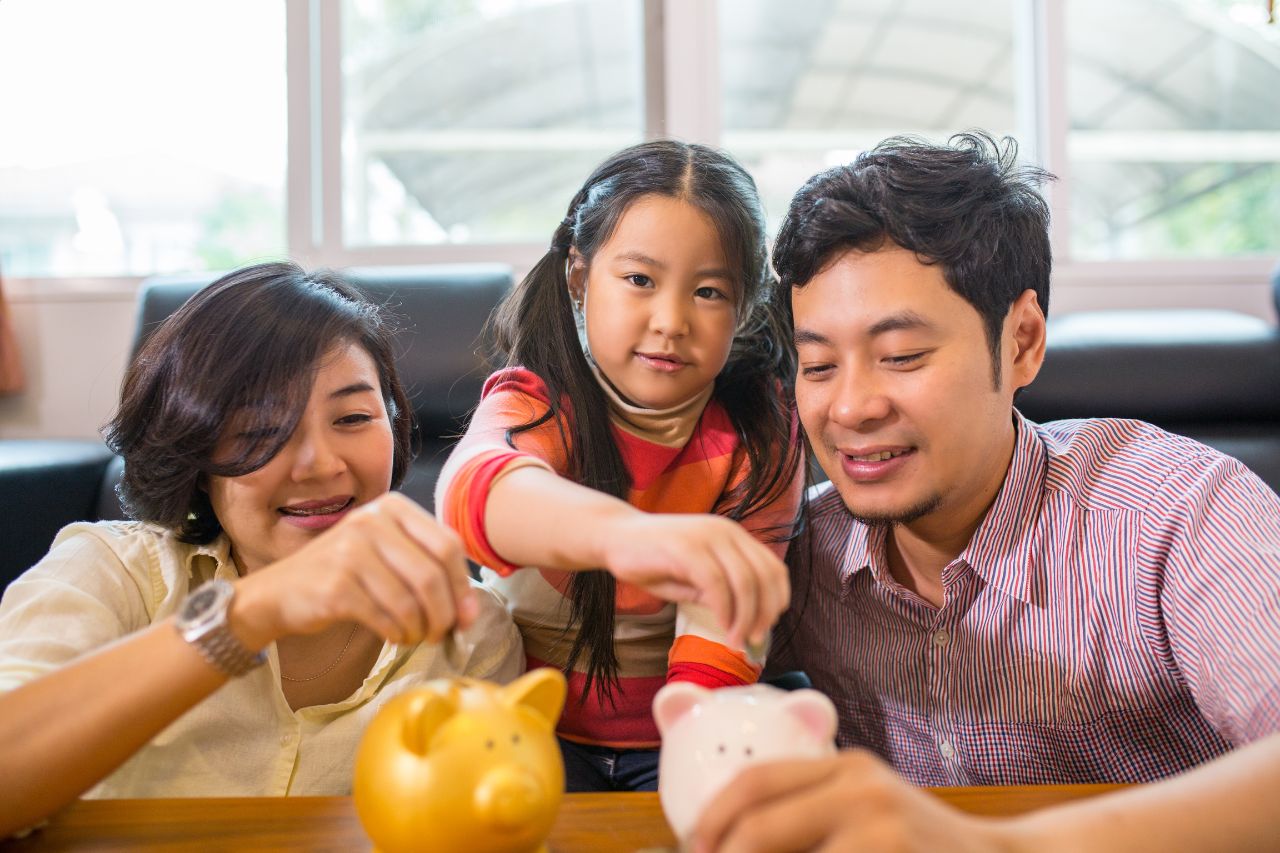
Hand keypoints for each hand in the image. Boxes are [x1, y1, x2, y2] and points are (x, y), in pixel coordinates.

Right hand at [231, 492, 477, 647]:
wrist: (279, 593)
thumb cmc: (343, 575)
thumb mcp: (384, 553)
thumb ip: (425, 567)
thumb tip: (468, 611)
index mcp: (392, 507)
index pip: (447, 545)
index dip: (463, 586)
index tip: (467, 617)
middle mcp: (371, 522)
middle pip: (432, 575)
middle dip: (445, 614)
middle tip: (442, 634)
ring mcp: (351, 551)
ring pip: (411, 601)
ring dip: (420, 629)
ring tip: (414, 636)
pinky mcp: (337, 585)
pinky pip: (386, 617)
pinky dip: (398, 634)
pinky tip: (394, 636)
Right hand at [600, 513, 788, 648]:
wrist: (613, 536)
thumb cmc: (653, 560)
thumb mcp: (694, 578)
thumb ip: (721, 592)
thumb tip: (748, 620)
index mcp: (733, 536)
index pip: (773, 568)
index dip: (777, 600)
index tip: (766, 627)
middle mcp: (726, 531)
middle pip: (765, 576)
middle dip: (765, 614)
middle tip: (754, 640)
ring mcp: (707, 536)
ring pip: (745, 580)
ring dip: (746, 617)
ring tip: (736, 640)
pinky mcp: (686, 547)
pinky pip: (717, 583)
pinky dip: (724, 610)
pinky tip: (720, 626)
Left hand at [693, 751, 1016, 852]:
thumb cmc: (919, 845)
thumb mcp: (868, 810)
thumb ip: (814, 811)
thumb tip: (730, 841)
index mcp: (847, 768)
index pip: (756, 783)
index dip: (711, 818)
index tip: (693, 844)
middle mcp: (861, 788)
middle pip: (758, 827)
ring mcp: (880, 827)